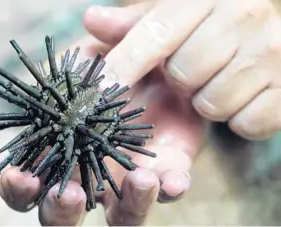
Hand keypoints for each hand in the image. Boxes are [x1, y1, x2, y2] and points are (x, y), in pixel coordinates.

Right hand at [0, 26, 204, 225]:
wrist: (182, 62)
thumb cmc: (136, 53)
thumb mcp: (118, 39)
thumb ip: (104, 35)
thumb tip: (91, 19)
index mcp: (65, 142)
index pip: (32, 174)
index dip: (19, 184)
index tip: (20, 176)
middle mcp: (93, 166)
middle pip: (64, 210)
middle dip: (60, 210)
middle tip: (69, 195)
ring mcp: (130, 174)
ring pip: (119, 214)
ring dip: (125, 206)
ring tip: (138, 179)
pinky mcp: (168, 170)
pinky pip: (168, 190)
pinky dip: (168, 189)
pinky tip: (169, 179)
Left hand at [84, 0, 280, 140]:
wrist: (273, 37)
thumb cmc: (211, 29)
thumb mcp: (172, 20)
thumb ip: (132, 25)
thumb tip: (92, 20)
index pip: (155, 33)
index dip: (124, 63)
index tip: (100, 90)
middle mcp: (244, 15)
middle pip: (184, 73)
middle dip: (181, 81)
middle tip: (193, 71)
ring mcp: (271, 51)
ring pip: (213, 102)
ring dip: (208, 101)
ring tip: (218, 81)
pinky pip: (247, 124)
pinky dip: (238, 119)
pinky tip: (243, 97)